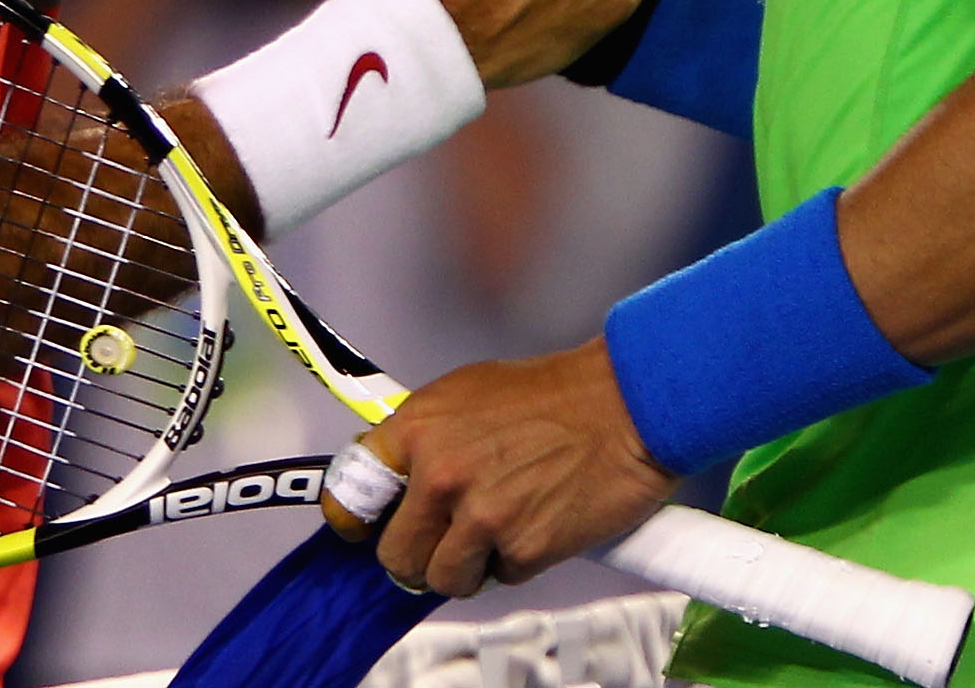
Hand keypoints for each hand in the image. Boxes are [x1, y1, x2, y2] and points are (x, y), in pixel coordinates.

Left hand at [357, 340, 674, 595]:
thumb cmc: (552, 395)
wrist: (624, 404)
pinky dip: (516, 561)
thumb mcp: (466, 394)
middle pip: (395, 555)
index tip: (365, 531)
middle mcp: (439, 474)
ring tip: (498, 530)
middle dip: (419, 554)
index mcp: (417, 429)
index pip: (350, 497)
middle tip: (447, 538)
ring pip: (441, 579)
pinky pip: (499, 578)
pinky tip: (537, 522)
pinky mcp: (523, 548)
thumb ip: (424, 438)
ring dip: (467, 567)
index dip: (357, 522)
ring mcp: (480, 515)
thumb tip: (393, 478)